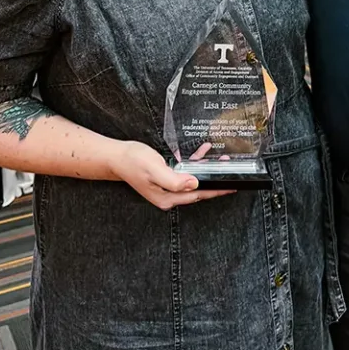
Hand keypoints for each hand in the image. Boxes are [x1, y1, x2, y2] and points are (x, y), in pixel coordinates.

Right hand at [109, 141, 233, 208]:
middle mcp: (169, 196)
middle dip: (214, 179)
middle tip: (229, 169)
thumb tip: (194, 184)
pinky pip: (185, 173)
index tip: (231, 187)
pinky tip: (201, 152)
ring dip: (205, 169)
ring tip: (218, 158)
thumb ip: (174, 179)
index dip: (216, 190)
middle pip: (198, 190)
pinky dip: (194, 163)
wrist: (117, 157)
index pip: (198, 195)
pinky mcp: (166, 179)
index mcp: (168, 198)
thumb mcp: (155, 169)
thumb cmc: (133, 162)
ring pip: (193, 180)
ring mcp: (167, 188)